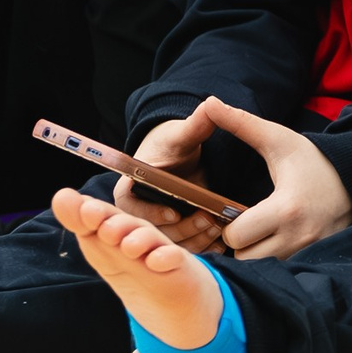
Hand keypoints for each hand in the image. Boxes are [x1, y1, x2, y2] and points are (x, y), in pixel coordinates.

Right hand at [113, 113, 226, 254]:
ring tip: (218, 226)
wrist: (181, 159)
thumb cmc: (174, 145)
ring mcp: (158, 227)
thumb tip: (210, 104)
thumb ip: (195, 125)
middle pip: (155, 230)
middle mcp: (138, 213)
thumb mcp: (183, 135)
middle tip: (206, 220)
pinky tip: (223, 239)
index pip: (130, 206)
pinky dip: (205, 246)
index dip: (151, 211)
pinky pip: (187, 248)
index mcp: (128, 189)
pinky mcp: (176, 236)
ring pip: (173, 243)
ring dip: (196, 238)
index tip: (174, 210)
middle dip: (182, 228)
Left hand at [195, 97, 351, 259]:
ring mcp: (308, 252)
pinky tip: (274, 243)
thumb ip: (242, 124)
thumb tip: (208, 102)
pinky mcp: (315, 260)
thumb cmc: (311, 161)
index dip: (229, 225)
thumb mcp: (278, 140)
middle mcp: (298, 237)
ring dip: (256, 255)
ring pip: (262, 269)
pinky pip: (282, 272)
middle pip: (245, 259)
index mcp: (286, 208)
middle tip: (245, 227)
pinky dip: (273, 262)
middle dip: (241, 245)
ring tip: (260, 236)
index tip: (236, 213)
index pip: (236, 236)